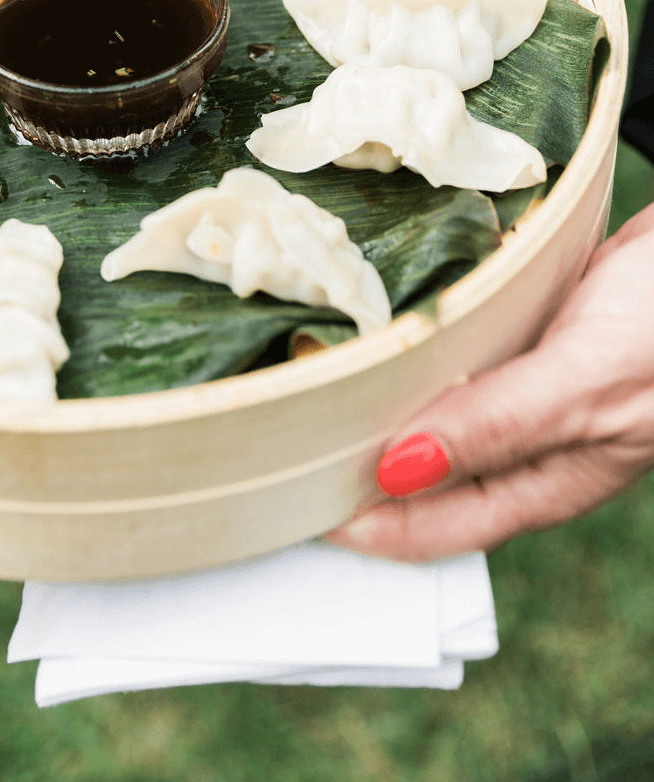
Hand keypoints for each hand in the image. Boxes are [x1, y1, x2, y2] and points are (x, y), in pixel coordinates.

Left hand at [325, 201, 653, 559]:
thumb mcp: (585, 381)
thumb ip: (499, 425)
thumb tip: (397, 472)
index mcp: (550, 476)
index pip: (438, 525)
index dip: (366, 528)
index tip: (291, 512)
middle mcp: (532, 440)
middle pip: (428, 477)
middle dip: (356, 474)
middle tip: (275, 452)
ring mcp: (529, 385)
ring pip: (434, 414)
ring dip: (376, 409)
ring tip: (303, 394)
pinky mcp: (527, 333)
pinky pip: (453, 358)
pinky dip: (410, 354)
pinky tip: (370, 333)